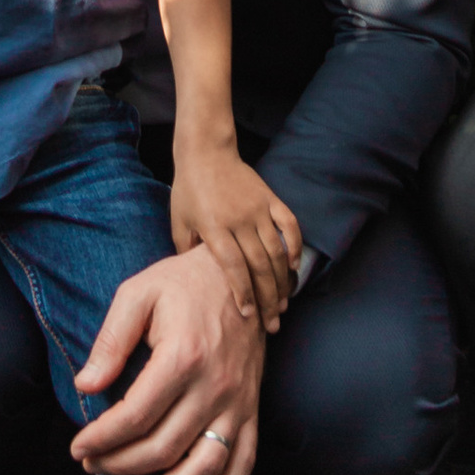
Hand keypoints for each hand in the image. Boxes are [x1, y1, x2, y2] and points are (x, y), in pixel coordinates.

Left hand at [72, 247, 266, 474]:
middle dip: (121, 464)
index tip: (78, 448)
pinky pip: (245, 460)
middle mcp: (214, 386)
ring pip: (205, 465)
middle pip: (163, 446)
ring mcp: (237, 401)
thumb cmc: (182, 282)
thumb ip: (111, 340)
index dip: (101, 438)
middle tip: (92, 467)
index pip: (134, 416)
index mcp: (182, 356)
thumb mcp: (138, 293)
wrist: (240, 272)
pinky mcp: (251, 408)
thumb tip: (85, 385)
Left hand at [169, 133, 302, 331]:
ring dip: (282, 281)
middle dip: (266, 298)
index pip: (233, 267)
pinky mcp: (270, 198)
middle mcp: (239, 220)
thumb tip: (195, 283)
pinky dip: (295, 246)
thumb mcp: (179, 222)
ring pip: (276, 251)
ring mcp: (258, 208)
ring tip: (283, 304)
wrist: (206, 151)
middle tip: (272, 322)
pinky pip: (289, 224)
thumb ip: (187, 252)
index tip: (248, 315)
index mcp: (214, 227)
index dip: (243, 293)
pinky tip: (294, 266)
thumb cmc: (188, 189)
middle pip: (259, 265)